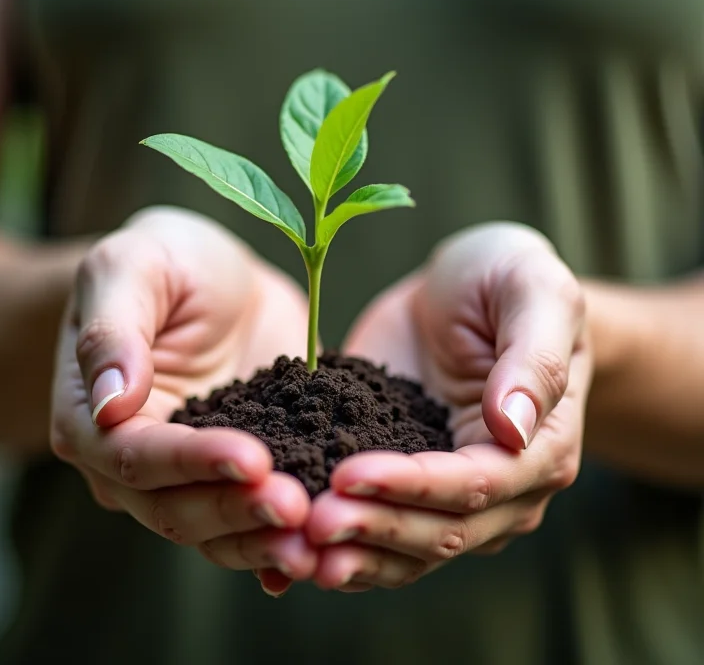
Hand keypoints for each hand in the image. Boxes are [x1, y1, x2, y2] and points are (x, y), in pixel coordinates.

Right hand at [50, 207, 316, 589]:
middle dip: (238, 510)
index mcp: (94, 419)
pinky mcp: (244, 468)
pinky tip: (321, 547)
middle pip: (178, 508)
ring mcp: (194, 472)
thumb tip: (108, 404)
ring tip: (317, 538)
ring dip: (265, 538)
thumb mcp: (131, 268)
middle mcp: (138, 462)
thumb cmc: (163, 260)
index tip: (252, 458)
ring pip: (219, 528)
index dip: (193, 463)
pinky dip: (283, 538)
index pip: (137, 457)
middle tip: (297, 507)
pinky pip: (257, 515)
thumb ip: (113, 331)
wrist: (215, 275)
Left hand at [306, 223, 590, 590]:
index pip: (475, 485)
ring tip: (296, 546)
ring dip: (353, 553)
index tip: (349, 475)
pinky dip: (339, 543)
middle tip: (311, 521)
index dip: (412, 486)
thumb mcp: (534, 291)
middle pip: (438, 530)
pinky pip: (376, 526)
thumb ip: (533, 358)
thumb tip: (514, 429)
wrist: (467, 287)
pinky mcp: (404, 481)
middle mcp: (502, 489)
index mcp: (539, 448)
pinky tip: (290, 550)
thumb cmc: (509, 278)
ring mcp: (449, 493)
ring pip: (405, 549)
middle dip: (373, 529)